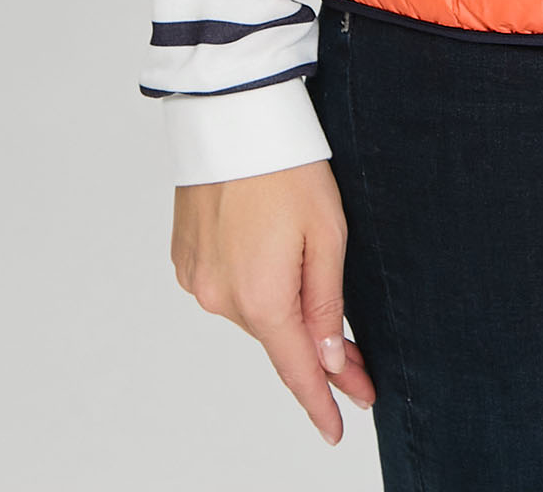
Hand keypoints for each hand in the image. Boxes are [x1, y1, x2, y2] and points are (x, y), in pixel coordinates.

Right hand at [171, 160, 375, 444]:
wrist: (233, 115)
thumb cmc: (288, 165)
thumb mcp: (328, 236)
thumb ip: (327, 305)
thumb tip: (327, 361)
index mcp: (261, 298)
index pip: (296, 370)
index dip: (320, 403)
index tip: (337, 428)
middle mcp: (220, 298)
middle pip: (277, 336)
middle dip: (316, 347)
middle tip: (357, 358)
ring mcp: (196, 279)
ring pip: (252, 309)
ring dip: (281, 305)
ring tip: (306, 269)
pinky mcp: (184, 258)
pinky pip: (227, 284)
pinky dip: (252, 279)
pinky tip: (267, 248)